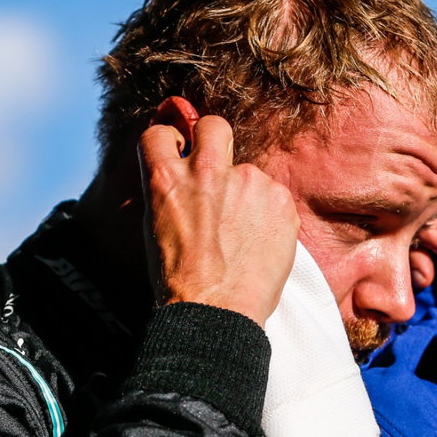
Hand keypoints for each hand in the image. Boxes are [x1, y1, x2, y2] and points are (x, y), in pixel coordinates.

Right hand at [138, 98, 297, 326]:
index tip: (178, 154)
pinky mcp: (280, 198)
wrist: (217, 311)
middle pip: (214, 126)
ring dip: (246, 194)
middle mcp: (207, 169)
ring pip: (249, 173)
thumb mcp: (156, 227)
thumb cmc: (181, 280)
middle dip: (213, 138)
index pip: (160, 134)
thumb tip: (178, 176)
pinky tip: (260, 244)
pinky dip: (269, 216)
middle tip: (217, 168)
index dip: (170, 143)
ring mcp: (248, 181)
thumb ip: (170, 192)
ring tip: (242, 235)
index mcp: (167, 178)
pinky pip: (274, 197)